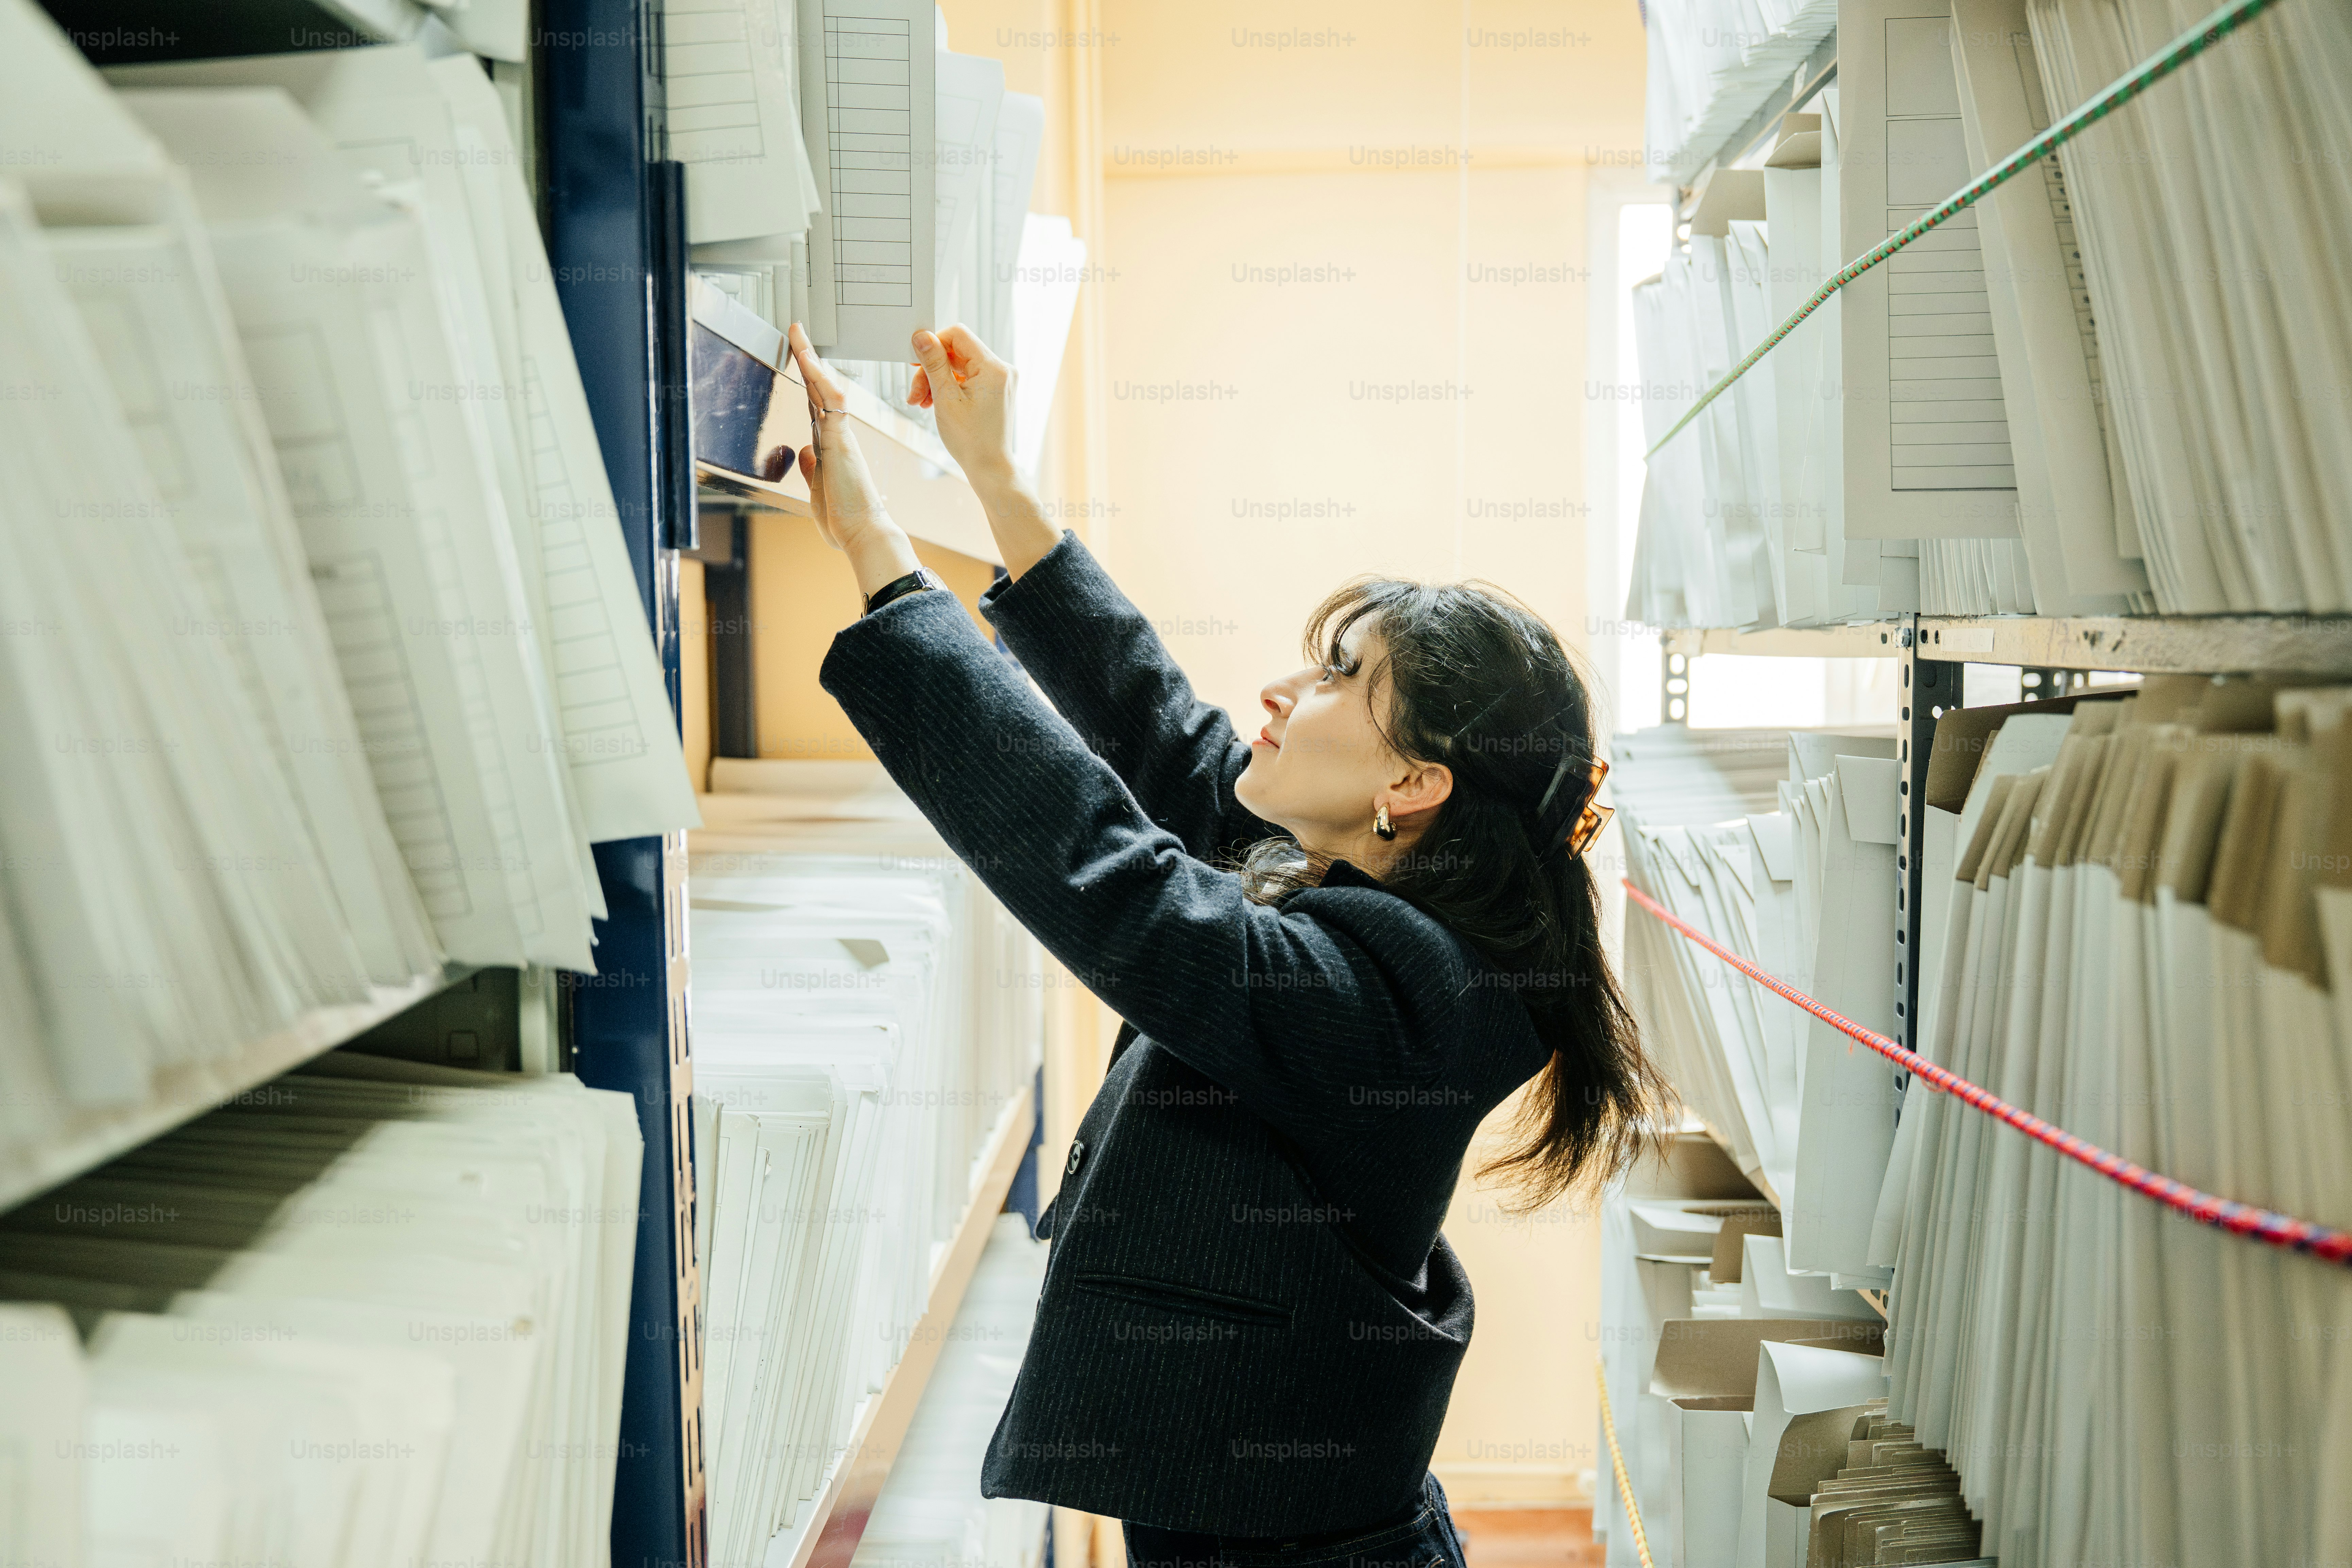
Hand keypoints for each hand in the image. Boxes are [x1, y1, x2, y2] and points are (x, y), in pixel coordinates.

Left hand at [787, 323, 919, 599]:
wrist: (864, 533)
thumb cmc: (846, 519)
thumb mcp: (819, 491)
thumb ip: (813, 470)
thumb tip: (805, 450)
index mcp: (833, 448)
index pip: (818, 407)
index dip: (808, 383)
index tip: (801, 362)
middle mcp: (839, 436)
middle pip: (820, 390)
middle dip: (808, 361)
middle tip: (797, 334)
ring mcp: (840, 436)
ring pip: (826, 389)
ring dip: (811, 361)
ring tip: (798, 335)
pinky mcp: (839, 440)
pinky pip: (829, 401)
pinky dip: (817, 378)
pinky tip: (806, 360)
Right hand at [909, 324, 1017, 488]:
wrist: (989, 468)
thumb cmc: (970, 440)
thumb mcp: (945, 398)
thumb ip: (934, 363)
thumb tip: (921, 336)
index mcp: (994, 368)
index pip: (958, 335)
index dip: (933, 344)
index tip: (915, 361)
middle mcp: (1002, 369)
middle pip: (956, 353)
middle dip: (931, 370)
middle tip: (914, 393)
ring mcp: (1000, 380)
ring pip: (959, 367)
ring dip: (936, 381)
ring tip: (921, 403)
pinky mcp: (995, 390)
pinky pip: (967, 379)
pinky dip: (949, 388)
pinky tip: (933, 403)